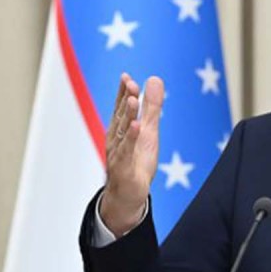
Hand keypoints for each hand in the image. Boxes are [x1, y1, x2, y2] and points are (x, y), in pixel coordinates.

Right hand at [99, 73, 164, 234]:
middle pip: (121, 116)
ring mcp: (118, 153)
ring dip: (127, 115)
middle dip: (126, 99)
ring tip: (133, 100)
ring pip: (122, 132)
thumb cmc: (137, 160)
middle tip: (132, 83)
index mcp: (121, 128)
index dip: (124, 92)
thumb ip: (152, 107)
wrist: (128, 194)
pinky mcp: (124, 167)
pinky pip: (127, 152)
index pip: (121, 107)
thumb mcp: (149, 131)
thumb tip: (154, 79)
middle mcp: (116, 139)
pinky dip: (131, 139)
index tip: (127, 76)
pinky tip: (137, 127)